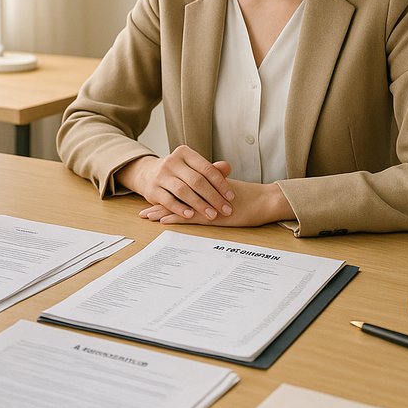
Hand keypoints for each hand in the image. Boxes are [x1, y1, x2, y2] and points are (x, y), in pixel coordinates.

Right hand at [116, 147, 234, 220]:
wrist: (148, 174)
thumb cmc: (178, 172)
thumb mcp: (193, 167)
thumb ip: (210, 169)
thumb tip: (227, 167)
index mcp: (184, 153)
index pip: (206, 168)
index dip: (220, 184)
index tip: (231, 197)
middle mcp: (171, 161)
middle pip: (196, 180)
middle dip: (213, 197)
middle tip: (225, 210)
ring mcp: (160, 175)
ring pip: (183, 191)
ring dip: (199, 205)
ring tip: (212, 215)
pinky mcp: (152, 190)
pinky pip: (168, 201)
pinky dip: (180, 209)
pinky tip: (191, 215)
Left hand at [139, 180, 293, 226]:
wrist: (265, 200)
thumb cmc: (250, 198)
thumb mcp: (228, 192)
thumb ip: (215, 189)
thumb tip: (206, 194)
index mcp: (206, 187)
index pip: (182, 189)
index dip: (167, 194)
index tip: (152, 198)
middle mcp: (203, 194)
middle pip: (176, 197)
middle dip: (158, 204)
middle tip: (142, 212)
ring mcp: (207, 204)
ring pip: (179, 207)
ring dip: (162, 212)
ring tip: (146, 216)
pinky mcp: (213, 215)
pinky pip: (191, 216)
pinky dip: (176, 218)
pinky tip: (164, 221)